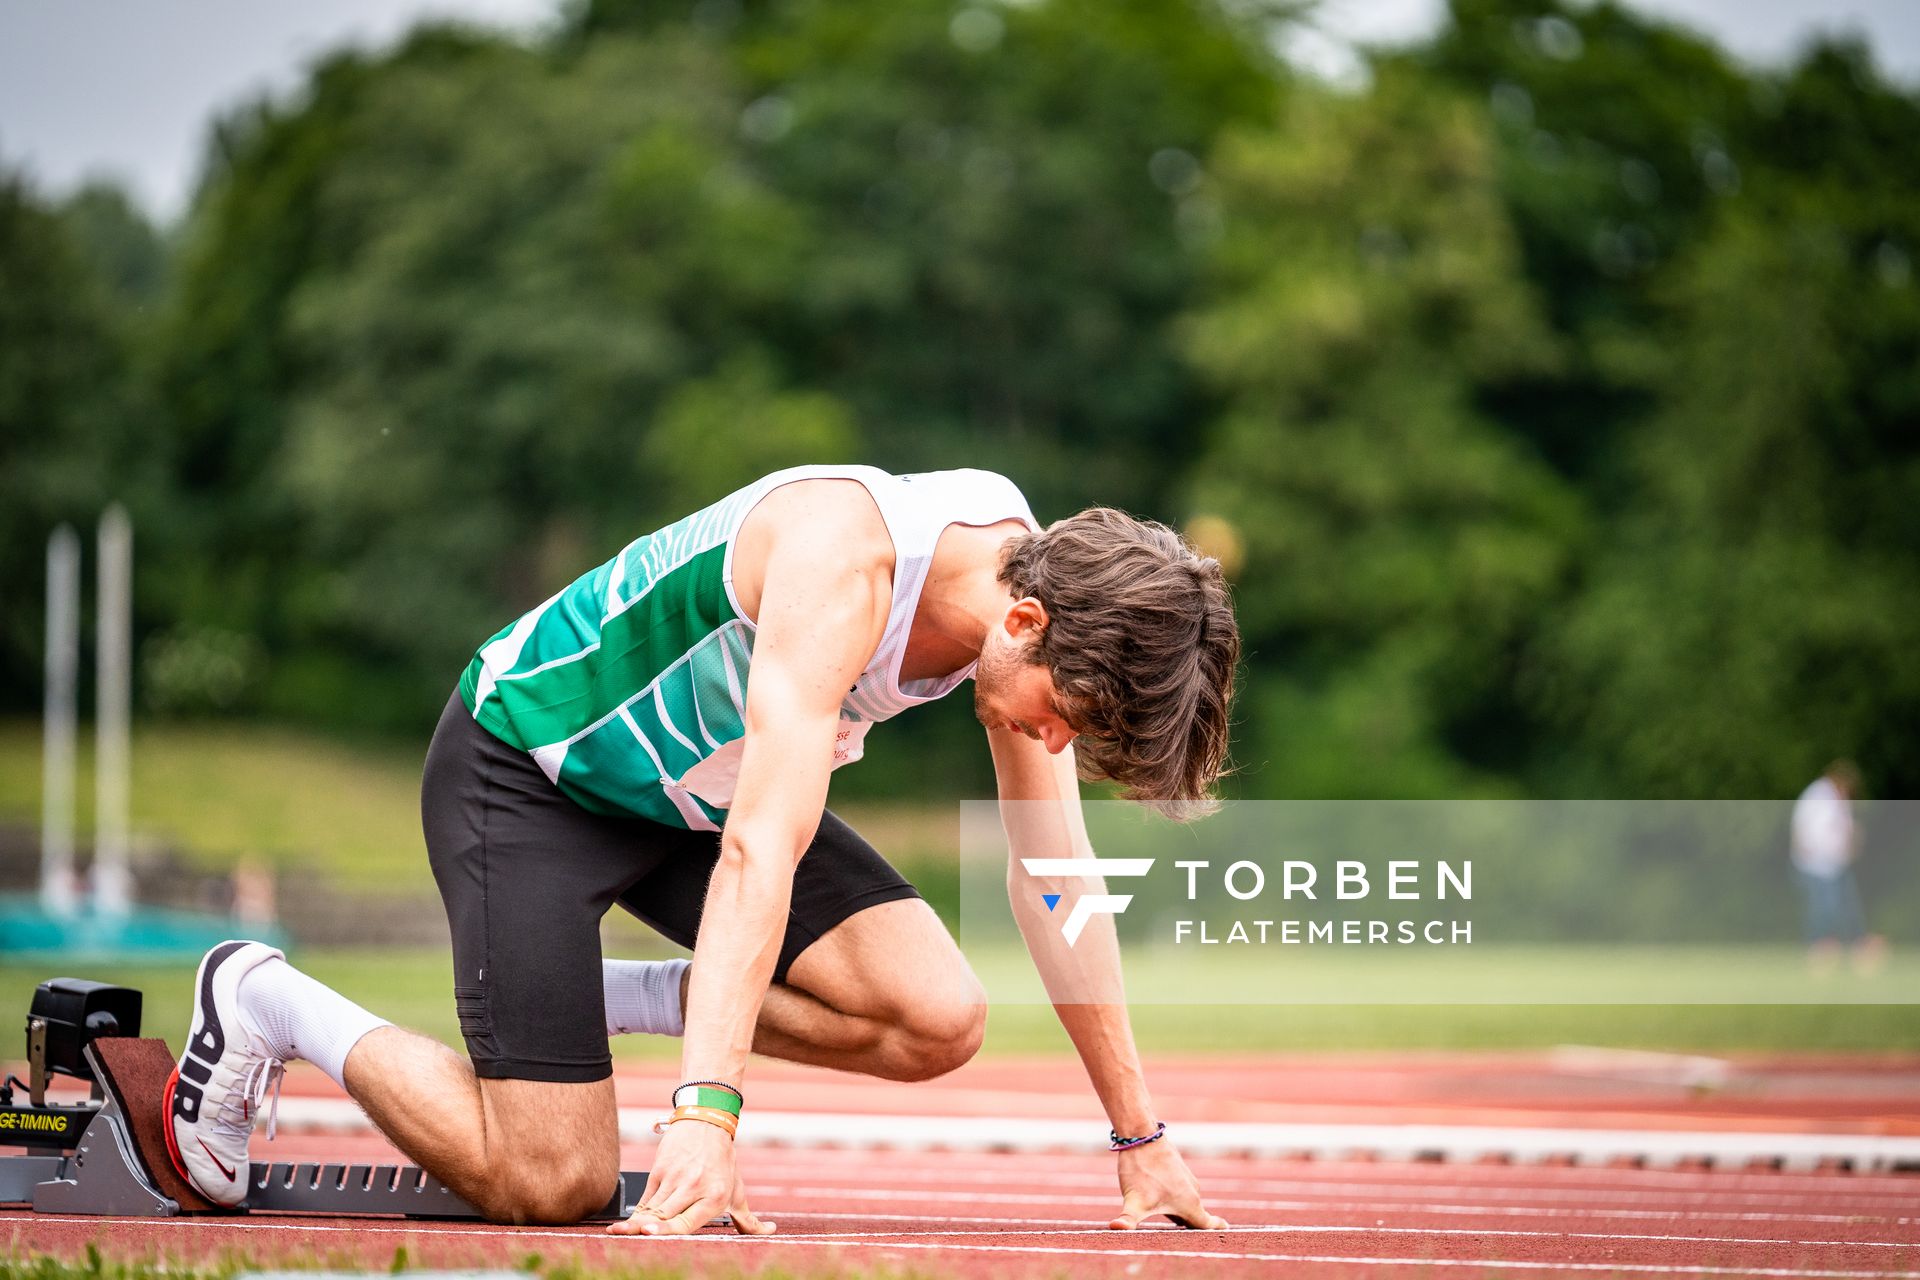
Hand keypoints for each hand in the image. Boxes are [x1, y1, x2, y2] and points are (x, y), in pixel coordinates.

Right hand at [606, 1118, 773, 1236]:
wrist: (707, 1122)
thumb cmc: (723, 1162)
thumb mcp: (737, 1190)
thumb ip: (748, 1218)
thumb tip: (771, 1231)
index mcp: (714, 1197)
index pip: (685, 1221)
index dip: (664, 1229)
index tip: (647, 1232)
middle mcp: (694, 1187)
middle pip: (663, 1216)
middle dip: (644, 1228)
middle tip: (627, 1236)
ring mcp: (675, 1177)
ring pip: (651, 1207)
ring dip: (635, 1222)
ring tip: (621, 1233)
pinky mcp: (660, 1168)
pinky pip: (646, 1197)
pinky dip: (638, 1211)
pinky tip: (630, 1222)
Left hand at [1109, 1138, 1226, 1230]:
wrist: (1141, 1135)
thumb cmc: (1141, 1169)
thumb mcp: (1133, 1200)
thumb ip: (1127, 1220)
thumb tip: (1115, 1229)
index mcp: (1189, 1205)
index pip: (1208, 1225)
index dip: (1217, 1231)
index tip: (1227, 1233)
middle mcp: (1192, 1193)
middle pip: (1196, 1219)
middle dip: (1192, 1230)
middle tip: (1184, 1241)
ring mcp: (1186, 1180)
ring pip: (1186, 1205)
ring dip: (1181, 1215)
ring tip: (1170, 1226)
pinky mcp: (1177, 1171)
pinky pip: (1179, 1192)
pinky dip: (1174, 1201)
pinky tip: (1159, 1201)